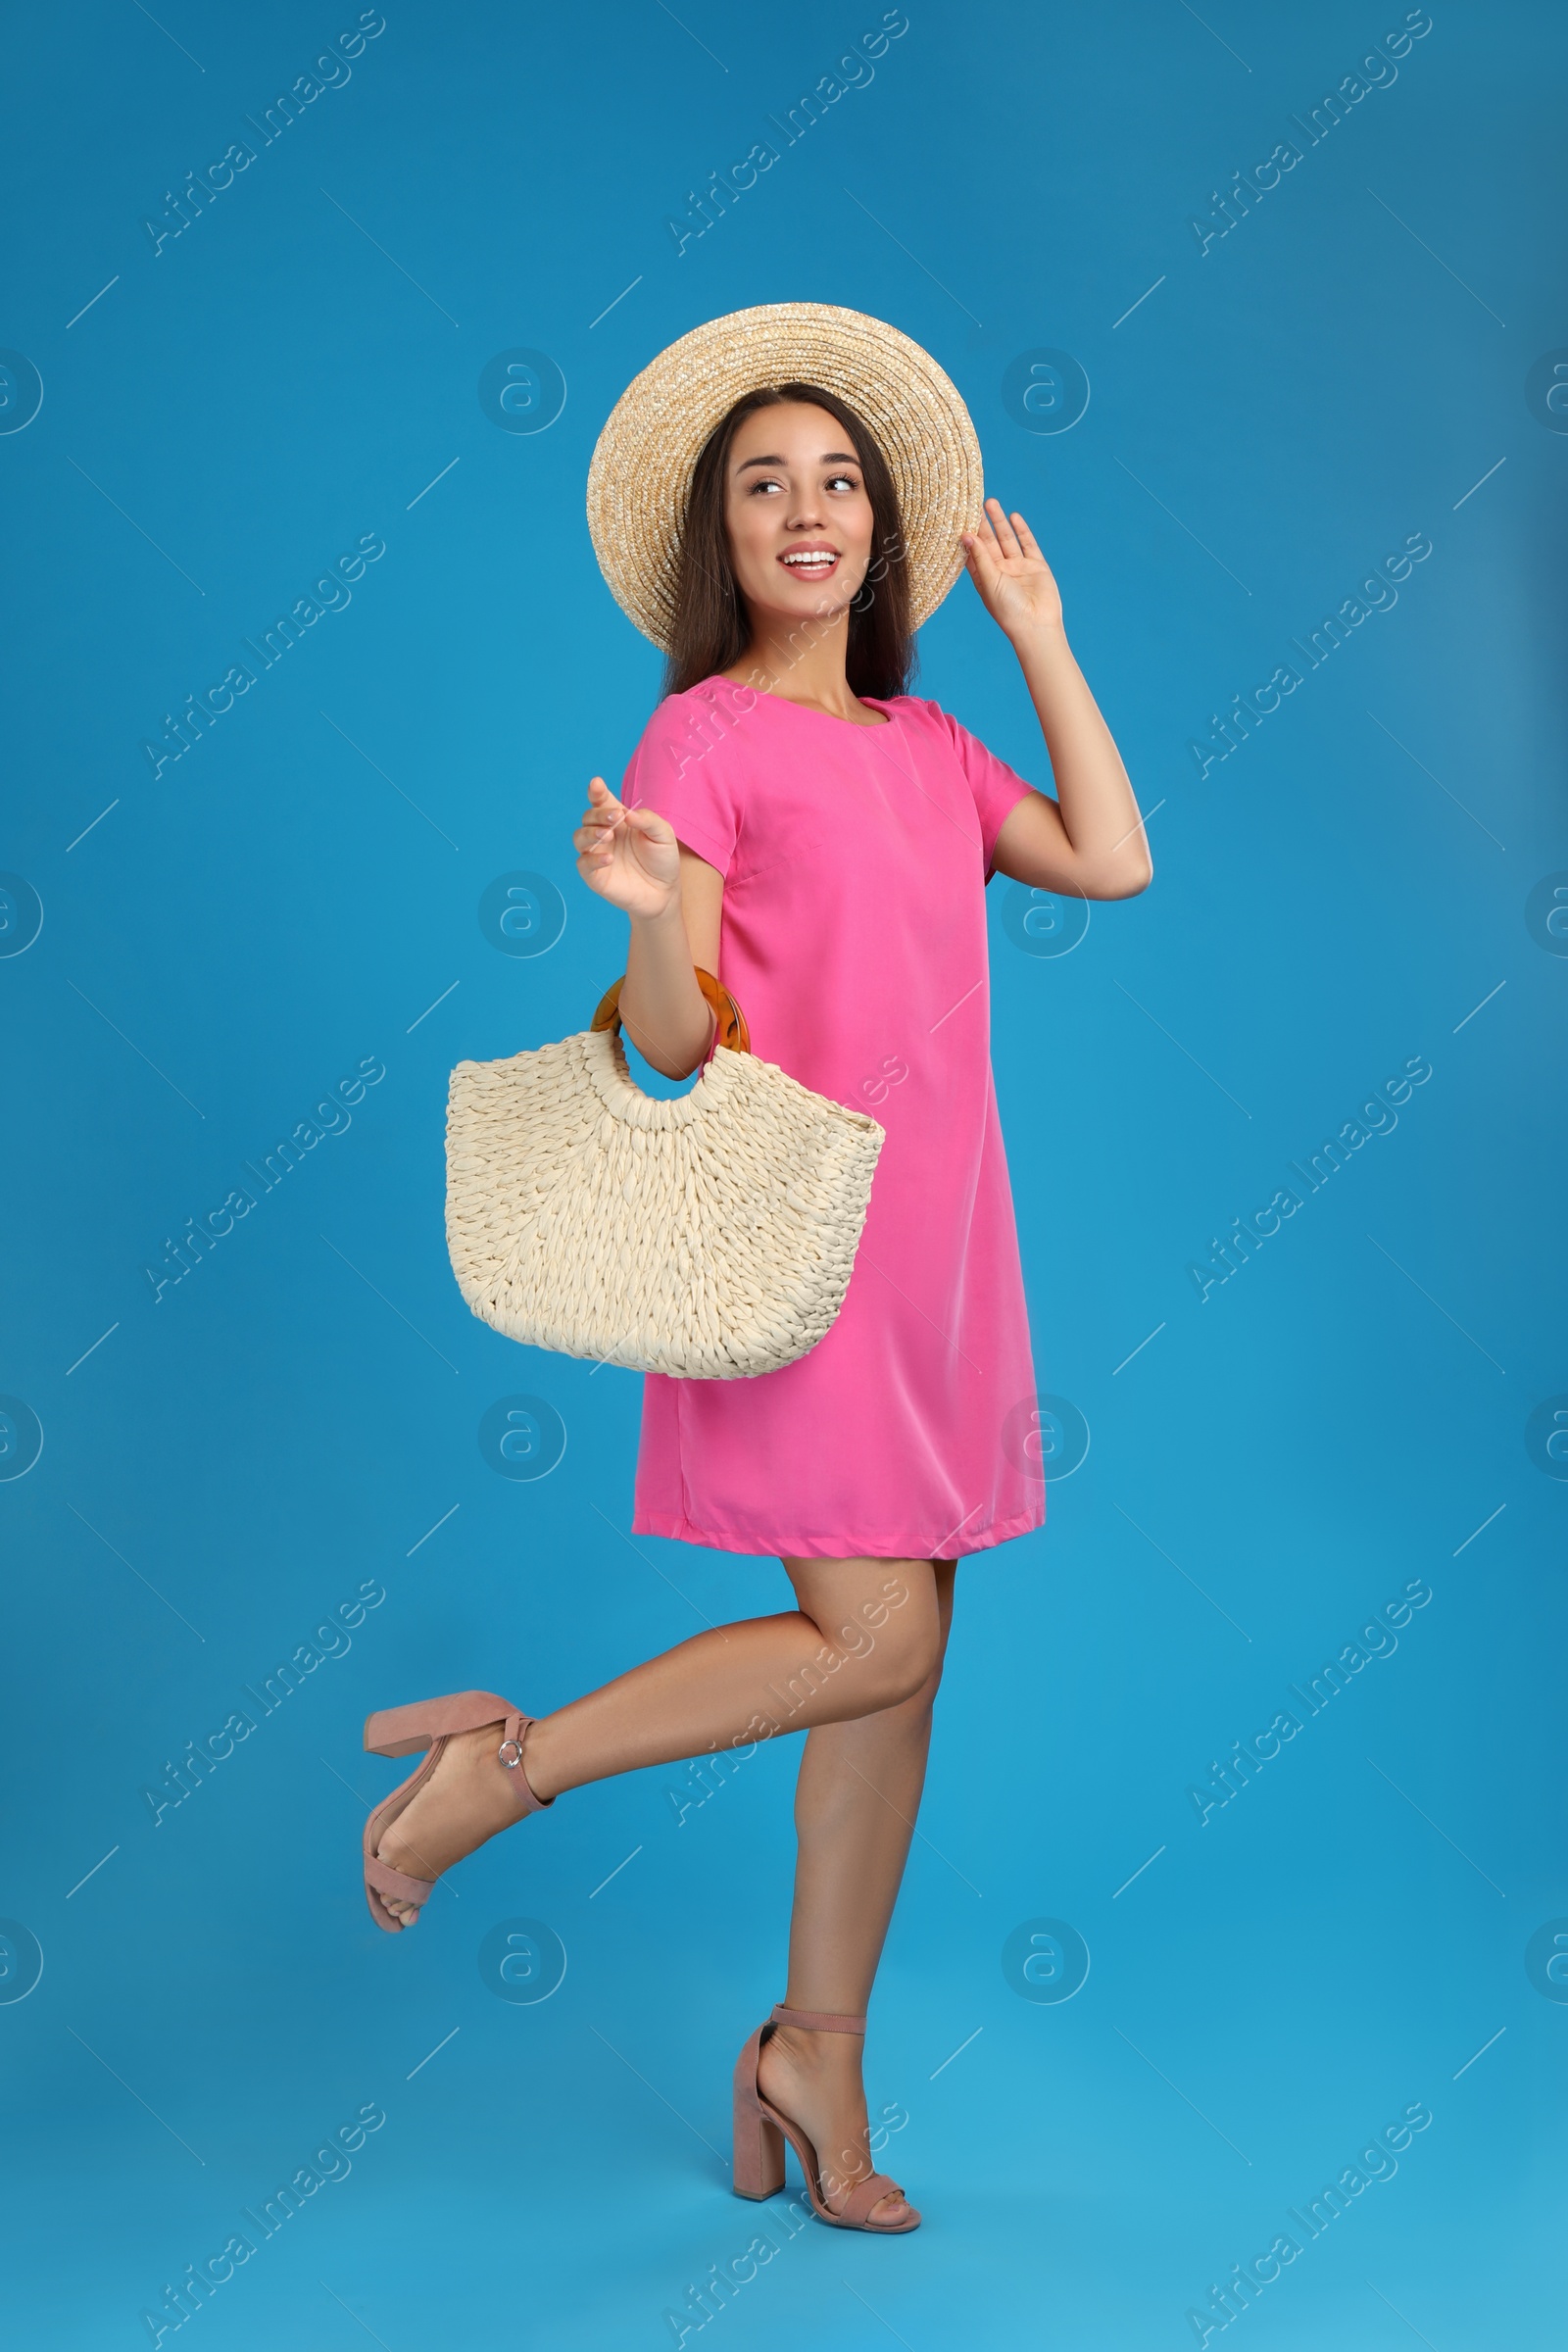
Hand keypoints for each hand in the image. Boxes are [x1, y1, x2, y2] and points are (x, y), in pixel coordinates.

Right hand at [573, 776, 681, 921]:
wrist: (664, 892)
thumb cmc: (662, 859)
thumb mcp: (664, 835)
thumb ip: (648, 820)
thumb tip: (627, 814)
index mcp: (618, 819)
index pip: (601, 801)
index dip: (596, 791)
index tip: (596, 784)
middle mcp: (604, 834)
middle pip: (588, 817)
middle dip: (599, 814)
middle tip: (615, 817)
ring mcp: (597, 854)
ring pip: (579, 837)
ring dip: (590, 833)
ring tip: (608, 834)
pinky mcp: (595, 876)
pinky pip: (583, 864)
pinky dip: (592, 859)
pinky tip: (608, 858)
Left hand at [961, 497, 1063, 638]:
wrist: (1036, 624)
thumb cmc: (1008, 609)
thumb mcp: (990, 580)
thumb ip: (980, 556)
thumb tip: (966, 534)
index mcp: (985, 578)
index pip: (973, 552)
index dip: (968, 535)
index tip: (959, 517)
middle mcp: (1000, 571)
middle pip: (989, 542)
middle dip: (983, 523)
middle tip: (974, 503)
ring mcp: (1018, 567)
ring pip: (1007, 539)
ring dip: (999, 522)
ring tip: (991, 503)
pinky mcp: (1036, 566)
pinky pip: (1028, 544)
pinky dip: (1021, 530)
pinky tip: (1013, 517)